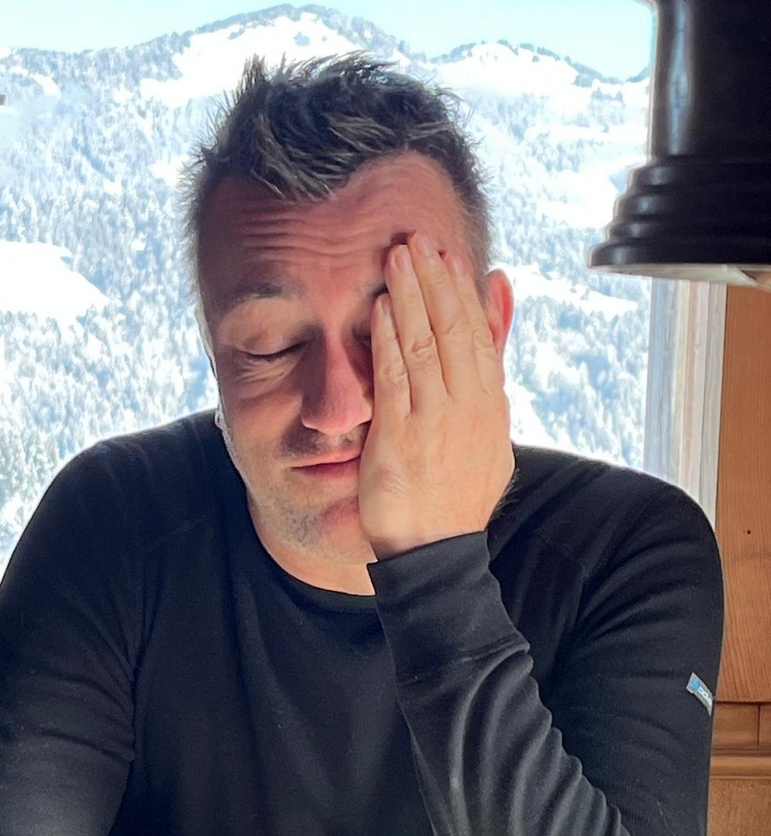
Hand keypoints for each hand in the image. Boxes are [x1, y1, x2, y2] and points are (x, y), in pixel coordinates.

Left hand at [359, 233, 514, 559]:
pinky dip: (391, 341)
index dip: (463, 292)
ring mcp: (437, 423)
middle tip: (419, 240)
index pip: (480, 336)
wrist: (437, 551)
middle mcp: (469, 409)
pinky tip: (381, 310)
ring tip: (398, 258)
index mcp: (491, 406)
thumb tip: (498, 299)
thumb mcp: (490, 430)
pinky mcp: (402, 439)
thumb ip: (490, 367)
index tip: (449, 256)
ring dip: (412, 298)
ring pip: (427, 346)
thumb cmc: (455, 492)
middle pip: (455, 331)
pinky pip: (397, 380)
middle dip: (436, 282)